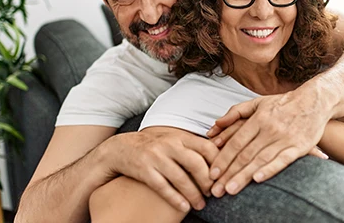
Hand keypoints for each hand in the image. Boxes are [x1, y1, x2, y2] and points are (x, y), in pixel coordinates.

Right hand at [103, 130, 218, 211]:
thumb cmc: (153, 146)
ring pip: (180, 178)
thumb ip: (192, 145)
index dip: (218, 163)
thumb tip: (219, 156)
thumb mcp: (172, 139)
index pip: (206, 147)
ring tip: (201, 205)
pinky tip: (184, 207)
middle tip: (214, 194)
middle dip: (207, 182)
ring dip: (193, 194)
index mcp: (180, 136)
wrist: (120, 148)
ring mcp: (156, 157)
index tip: (223, 177)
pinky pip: (163, 187)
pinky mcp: (144, 170)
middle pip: (196, 163)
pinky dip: (175, 199)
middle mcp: (169, 144)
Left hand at [205, 91, 330, 196]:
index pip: (236, 142)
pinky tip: (258, 179)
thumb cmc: (284, 103)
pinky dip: (270, 169)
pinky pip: (282, 160)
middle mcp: (270, 129)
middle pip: (245, 154)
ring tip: (231, 189)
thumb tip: (215, 125)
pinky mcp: (299, 147)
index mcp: (258, 119)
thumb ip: (235, 113)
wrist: (315, 101)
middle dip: (229, 173)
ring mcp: (285, 139)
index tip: (212, 173)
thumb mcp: (258, 102)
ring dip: (244, 176)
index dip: (223, 158)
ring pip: (260, 160)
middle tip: (217, 189)